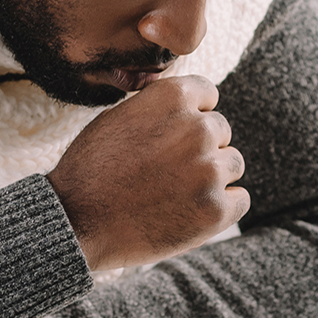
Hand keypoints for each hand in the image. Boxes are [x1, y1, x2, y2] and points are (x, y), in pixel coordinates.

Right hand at [47, 75, 248, 271]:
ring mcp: (210, 170)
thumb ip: (159, 106)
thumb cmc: (92, 168)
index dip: (192, 115)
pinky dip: (222, 207)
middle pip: (221, 131)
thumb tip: (191, 101)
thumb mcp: (119, 117)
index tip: (176, 135)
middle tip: (167, 172)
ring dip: (212, 177)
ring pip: (232, 165)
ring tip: (175, 193)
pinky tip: (191, 213)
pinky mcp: (217, 210)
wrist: (77, 222)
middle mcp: (198, 128)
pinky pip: (239, 199)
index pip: (208, 95)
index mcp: (174, 98)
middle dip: (200, 148)